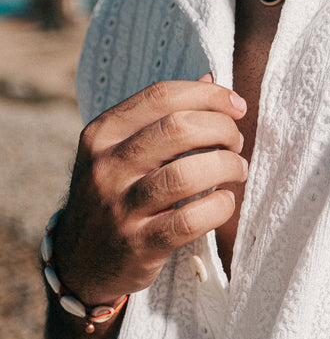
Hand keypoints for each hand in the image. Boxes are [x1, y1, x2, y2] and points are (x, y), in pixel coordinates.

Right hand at [53, 76, 246, 304]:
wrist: (81, 260)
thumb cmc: (117, 192)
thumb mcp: (124, 148)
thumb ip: (164, 115)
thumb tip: (210, 79)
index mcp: (103, 132)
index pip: (162, 95)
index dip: (209, 95)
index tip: (237, 106)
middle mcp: (106, 166)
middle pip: (178, 128)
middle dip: (222, 129)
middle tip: (236, 142)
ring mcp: (120, 207)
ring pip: (186, 174)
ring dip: (226, 166)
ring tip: (237, 169)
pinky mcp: (139, 245)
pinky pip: (190, 219)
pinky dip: (219, 206)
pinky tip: (225, 201)